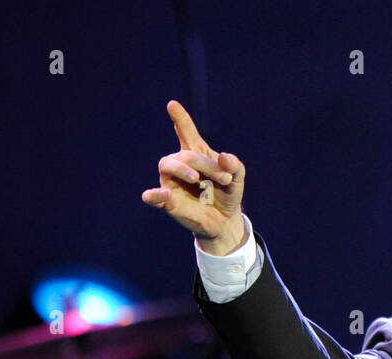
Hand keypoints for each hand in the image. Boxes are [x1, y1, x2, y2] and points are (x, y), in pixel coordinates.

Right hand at [141, 100, 245, 252]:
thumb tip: (223, 156)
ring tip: (196, 178)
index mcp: (197, 154)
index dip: (180, 119)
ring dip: (182, 169)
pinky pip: (154, 197)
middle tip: (224, 178)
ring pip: (168, 165)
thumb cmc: (228, 194)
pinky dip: (154, 195)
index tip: (172, 105)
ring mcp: (172, 183)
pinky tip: (163, 193)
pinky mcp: (168, 202)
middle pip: (185, 155)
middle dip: (205, 164)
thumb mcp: (237, 177)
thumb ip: (234, 164)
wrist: (225, 220)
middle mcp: (181, 165)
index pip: (186, 133)